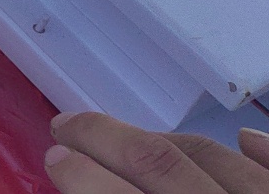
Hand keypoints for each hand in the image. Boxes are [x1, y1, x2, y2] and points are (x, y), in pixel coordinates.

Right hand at [46, 111, 268, 192]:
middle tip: (69, 127)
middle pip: (157, 160)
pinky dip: (259, 151)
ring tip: (133, 141)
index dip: (82, 174)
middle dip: (102, 136)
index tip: (56, 155)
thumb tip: (78, 177)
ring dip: (164, 141)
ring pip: (211, 155)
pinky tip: (244, 138)